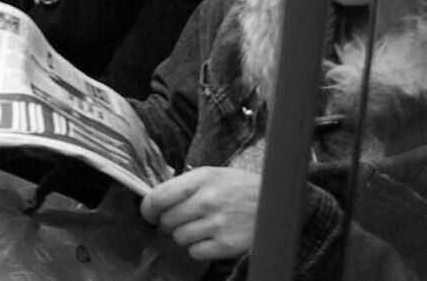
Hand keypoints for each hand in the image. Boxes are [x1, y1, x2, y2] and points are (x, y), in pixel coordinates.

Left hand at [141, 167, 262, 260]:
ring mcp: (217, 224)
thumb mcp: (215, 174)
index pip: (158, 197)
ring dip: (184, 236)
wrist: (278, 205)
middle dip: (168, 223)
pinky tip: (211, 238)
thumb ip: (186, 184)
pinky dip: (198, 248)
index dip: (148, 209)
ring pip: (179, 238)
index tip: (149, 213)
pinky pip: (195, 252)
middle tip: (181, 220)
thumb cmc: (242, 189)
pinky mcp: (226, 245)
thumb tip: (156, 199)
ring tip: (200, 228)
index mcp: (202, 178)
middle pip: (166, 221)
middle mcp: (208, 200)